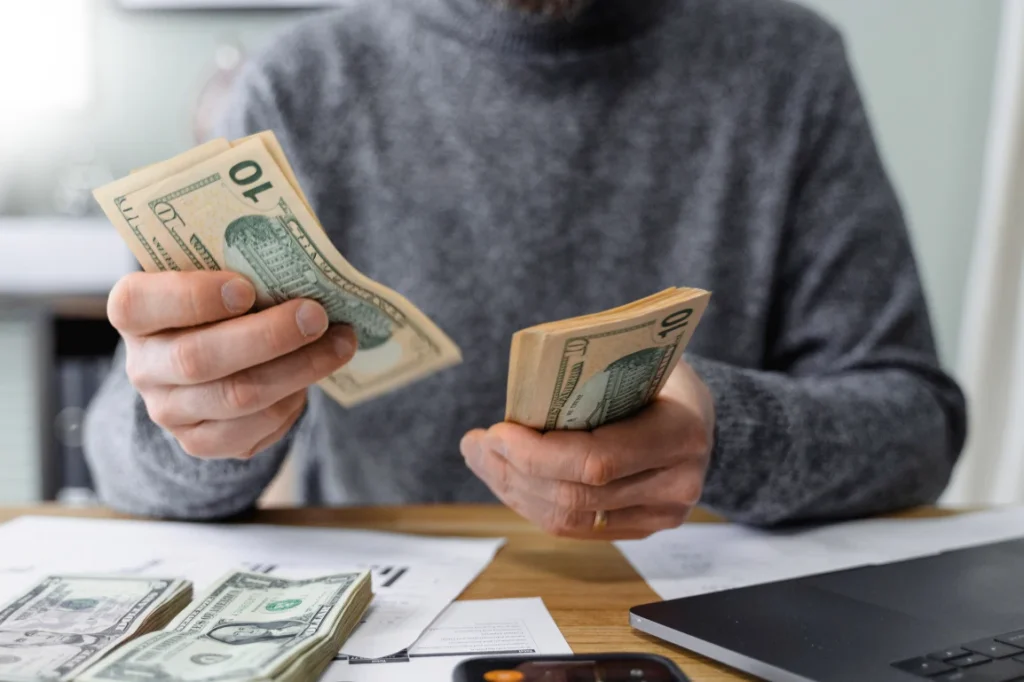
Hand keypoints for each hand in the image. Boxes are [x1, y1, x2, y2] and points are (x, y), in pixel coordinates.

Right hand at [107, 271, 356, 459]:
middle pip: (198, 359)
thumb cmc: (223, 300)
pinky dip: (291, 402)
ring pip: (236, 397)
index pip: (139, 304)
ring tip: (339, 343)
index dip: (192, 297)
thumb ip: (243, 265)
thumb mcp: (219, 273)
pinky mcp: (201, 442)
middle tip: (316, 316)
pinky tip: (311, 378)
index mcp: (134, 311)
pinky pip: (252, 430)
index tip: (246, 287)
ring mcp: (169, 410)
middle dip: (268, 336)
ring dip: (298, 369)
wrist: (214, 357)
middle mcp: (142, 365)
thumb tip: (304, 261)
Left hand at [461, 360, 714, 539]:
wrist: (701, 416)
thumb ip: (590, 375)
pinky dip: (532, 503)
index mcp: (680, 434)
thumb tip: (520, 387)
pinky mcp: (640, 529)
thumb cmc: (662, 377)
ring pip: (569, 519)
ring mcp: (661, 515)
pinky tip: (507, 478)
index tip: (496, 431)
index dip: (537, 454)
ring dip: (513, 490)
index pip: (596, 461)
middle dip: (513, 471)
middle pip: (575, 496)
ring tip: (481, 458)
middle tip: (475, 443)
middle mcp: (676, 484)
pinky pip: (575, 528)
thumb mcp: (637, 359)